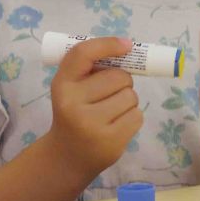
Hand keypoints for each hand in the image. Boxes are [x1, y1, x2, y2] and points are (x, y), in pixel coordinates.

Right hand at [46, 37, 142, 175]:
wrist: (67, 156)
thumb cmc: (74, 113)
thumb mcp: (72, 88)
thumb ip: (92, 69)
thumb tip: (127, 48)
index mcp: (62, 85)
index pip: (83, 53)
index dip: (108, 44)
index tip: (127, 45)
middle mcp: (73, 104)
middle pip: (120, 76)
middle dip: (123, 82)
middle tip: (110, 94)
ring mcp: (92, 125)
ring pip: (131, 96)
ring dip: (128, 101)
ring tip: (111, 112)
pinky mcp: (110, 142)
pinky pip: (137, 116)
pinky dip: (132, 117)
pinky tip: (116, 125)